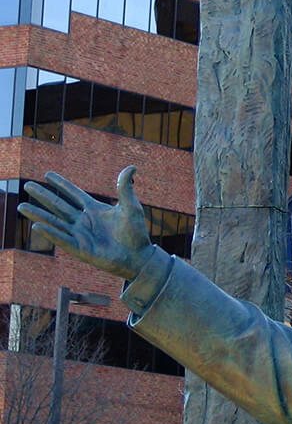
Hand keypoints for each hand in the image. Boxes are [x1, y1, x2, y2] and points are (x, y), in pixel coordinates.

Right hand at [17, 167, 154, 279]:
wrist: (139, 256)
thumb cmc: (136, 233)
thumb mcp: (131, 208)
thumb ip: (126, 188)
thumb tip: (131, 167)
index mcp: (95, 210)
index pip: (74, 194)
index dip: (62, 184)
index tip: (47, 174)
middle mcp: (84, 221)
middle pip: (59, 206)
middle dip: (44, 196)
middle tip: (27, 185)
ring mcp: (80, 235)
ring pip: (55, 222)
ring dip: (39, 215)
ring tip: (21, 206)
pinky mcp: (80, 249)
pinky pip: (62, 239)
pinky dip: (50, 233)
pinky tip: (37, 227)